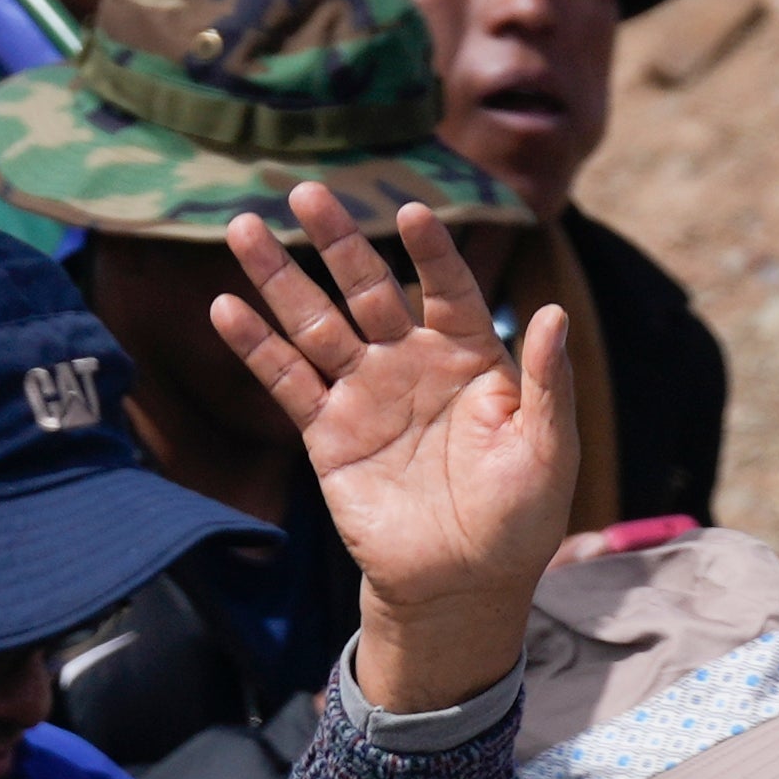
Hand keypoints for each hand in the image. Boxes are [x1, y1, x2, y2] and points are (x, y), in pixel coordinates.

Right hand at [214, 187, 575, 713]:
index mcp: (471, 359)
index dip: (432, 253)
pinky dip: (256, 346)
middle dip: (338, 242)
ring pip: (317, 323)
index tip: (411, 214)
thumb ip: (549, 383)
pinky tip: (224, 307)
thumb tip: (554, 313)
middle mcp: (412, 364)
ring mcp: (365, 395)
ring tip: (244, 228)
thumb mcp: (548, 453)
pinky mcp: (327, 433)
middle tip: (306, 192)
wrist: (462, 587)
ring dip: (280, 277)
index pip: (449, 289)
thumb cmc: (518, 521)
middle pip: (369, 288)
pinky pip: (288, 381)